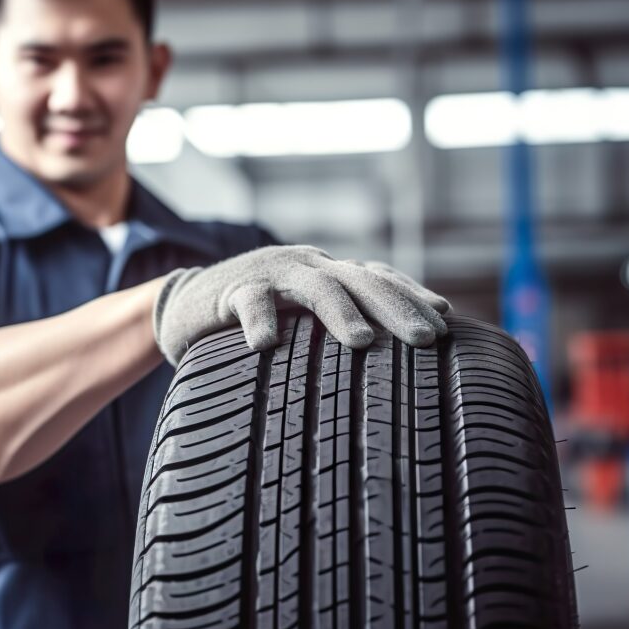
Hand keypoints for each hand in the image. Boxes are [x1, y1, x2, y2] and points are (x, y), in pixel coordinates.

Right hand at [152, 245, 450, 365]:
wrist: (183, 304)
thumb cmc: (251, 321)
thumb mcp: (300, 319)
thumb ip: (336, 326)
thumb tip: (390, 361)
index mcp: (327, 273)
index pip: (378, 279)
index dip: (411, 296)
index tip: (445, 323)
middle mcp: (306, 267)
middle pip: (360, 280)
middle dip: (397, 308)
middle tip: (427, 339)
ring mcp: (270, 274)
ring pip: (315, 287)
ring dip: (341, 313)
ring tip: (363, 342)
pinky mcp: (230, 291)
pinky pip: (249, 302)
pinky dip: (259, 320)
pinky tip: (265, 346)